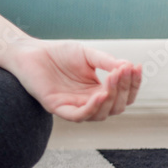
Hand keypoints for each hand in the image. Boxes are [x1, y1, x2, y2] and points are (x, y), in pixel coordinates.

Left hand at [6, 40, 142, 121]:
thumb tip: (129, 66)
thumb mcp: (88, 55)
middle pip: (116, 106)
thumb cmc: (59, 53)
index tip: (136, 67)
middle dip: (124, 89)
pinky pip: (78, 116)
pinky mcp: (57, 108)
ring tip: (114, 78)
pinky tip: (101, 94)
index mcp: (98, 91)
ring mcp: (73, 106)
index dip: (133, 84)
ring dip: (111, 98)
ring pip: (101, 115)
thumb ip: (106, 61)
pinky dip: (92, 108)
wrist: (31, 52)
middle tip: (124, 70)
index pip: (124, 95)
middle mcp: (88, 102)